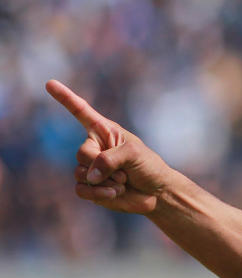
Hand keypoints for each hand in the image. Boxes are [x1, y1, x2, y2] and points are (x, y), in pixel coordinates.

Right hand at [45, 79, 170, 214]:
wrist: (157, 192)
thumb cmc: (148, 167)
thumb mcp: (134, 154)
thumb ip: (109, 159)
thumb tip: (90, 176)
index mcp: (104, 131)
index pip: (81, 111)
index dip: (65, 98)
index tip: (50, 83)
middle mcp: (94, 147)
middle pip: (82, 154)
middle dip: (103, 165)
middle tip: (124, 172)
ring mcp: (90, 168)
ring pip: (80, 173)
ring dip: (105, 182)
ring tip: (123, 182)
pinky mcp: (90, 187)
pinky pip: (81, 189)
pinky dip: (97, 194)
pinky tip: (114, 193)